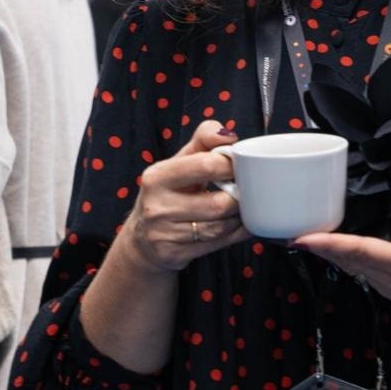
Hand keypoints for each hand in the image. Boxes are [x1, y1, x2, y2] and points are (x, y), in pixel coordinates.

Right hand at [120, 120, 248, 274]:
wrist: (142, 239)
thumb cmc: (168, 192)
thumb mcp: (178, 161)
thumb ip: (203, 140)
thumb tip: (228, 134)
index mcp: (157, 177)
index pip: (205, 166)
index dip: (231, 165)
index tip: (241, 165)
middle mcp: (157, 206)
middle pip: (218, 204)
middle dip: (239, 197)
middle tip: (247, 190)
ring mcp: (164, 234)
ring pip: (220, 227)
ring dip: (239, 217)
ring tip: (243, 206)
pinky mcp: (174, 255)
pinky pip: (218, 244)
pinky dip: (236, 233)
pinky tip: (240, 224)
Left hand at [293, 173, 390, 321]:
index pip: (361, 252)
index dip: (329, 244)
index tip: (301, 238)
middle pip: (349, 262)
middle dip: (320, 247)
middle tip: (290, 230)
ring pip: (353, 270)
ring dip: (331, 254)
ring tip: (306, 235)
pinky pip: (363, 272)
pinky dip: (346, 258)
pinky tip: (337, 246)